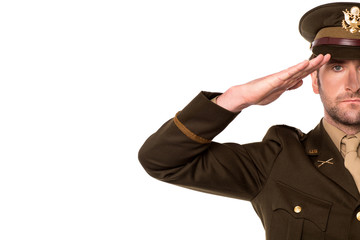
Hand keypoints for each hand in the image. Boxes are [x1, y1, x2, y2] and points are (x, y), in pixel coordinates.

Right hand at [216, 54, 330, 111]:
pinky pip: (288, 74)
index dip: (313, 68)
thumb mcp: (278, 91)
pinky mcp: (274, 80)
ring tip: (321, 57)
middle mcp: (284, 78)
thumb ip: (289, 86)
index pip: (302, 74)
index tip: (323, 62)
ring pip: (298, 70)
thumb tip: (300, 82)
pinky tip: (305, 63)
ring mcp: (280, 78)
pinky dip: (297, 68)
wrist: (246, 95)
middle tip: (328, 55)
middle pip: (303, 70)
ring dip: (311, 64)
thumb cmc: (259, 94)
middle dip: (316, 63)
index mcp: (286, 81)